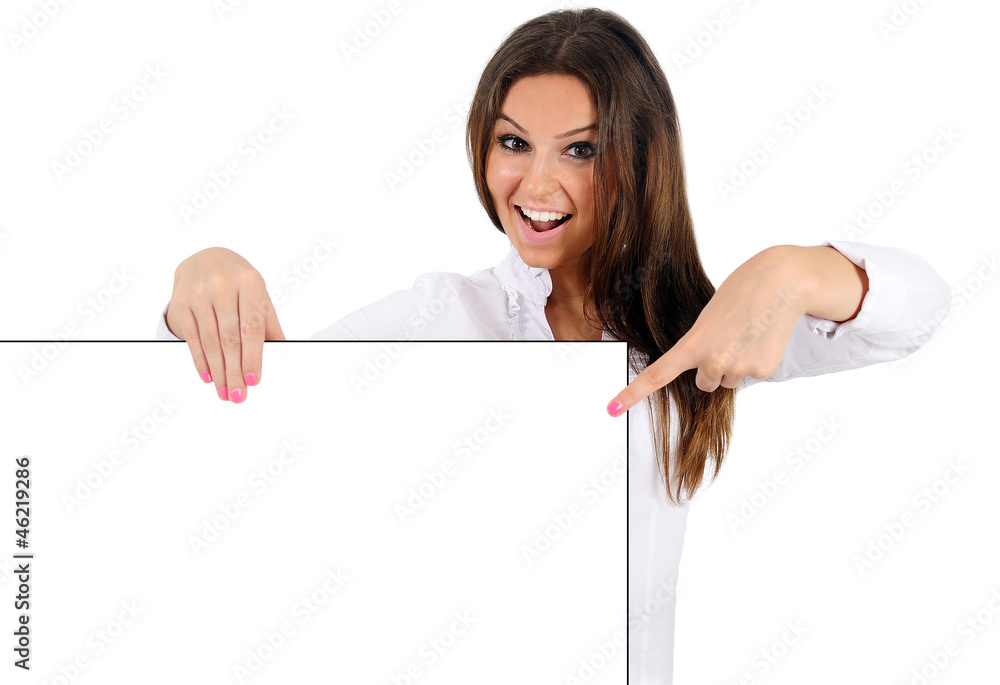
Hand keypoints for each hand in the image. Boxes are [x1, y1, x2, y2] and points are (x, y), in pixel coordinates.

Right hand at [165, 247, 284, 402]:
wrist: (206, 258)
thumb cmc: (240, 283)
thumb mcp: (259, 296)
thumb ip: (270, 324)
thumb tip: (283, 355)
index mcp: (249, 283)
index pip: (252, 326)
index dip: (253, 356)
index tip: (254, 381)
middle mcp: (222, 286)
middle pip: (230, 338)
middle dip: (234, 371)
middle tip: (239, 396)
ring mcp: (199, 293)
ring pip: (210, 341)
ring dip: (218, 371)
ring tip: (225, 393)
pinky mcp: (181, 302)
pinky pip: (191, 338)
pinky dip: (200, 361)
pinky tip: (208, 377)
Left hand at [606, 245, 856, 415]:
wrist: (781, 282)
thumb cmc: (742, 291)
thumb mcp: (708, 317)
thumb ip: (701, 345)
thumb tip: (709, 370)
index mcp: (693, 344)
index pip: (658, 374)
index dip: (633, 393)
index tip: (612, 408)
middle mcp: (714, 362)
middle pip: (705, 382)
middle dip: (713, 366)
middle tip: (728, 338)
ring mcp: (740, 369)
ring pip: (729, 381)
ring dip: (735, 364)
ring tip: (747, 334)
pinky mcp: (764, 371)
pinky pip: (752, 375)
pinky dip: (756, 361)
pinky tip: (763, 338)